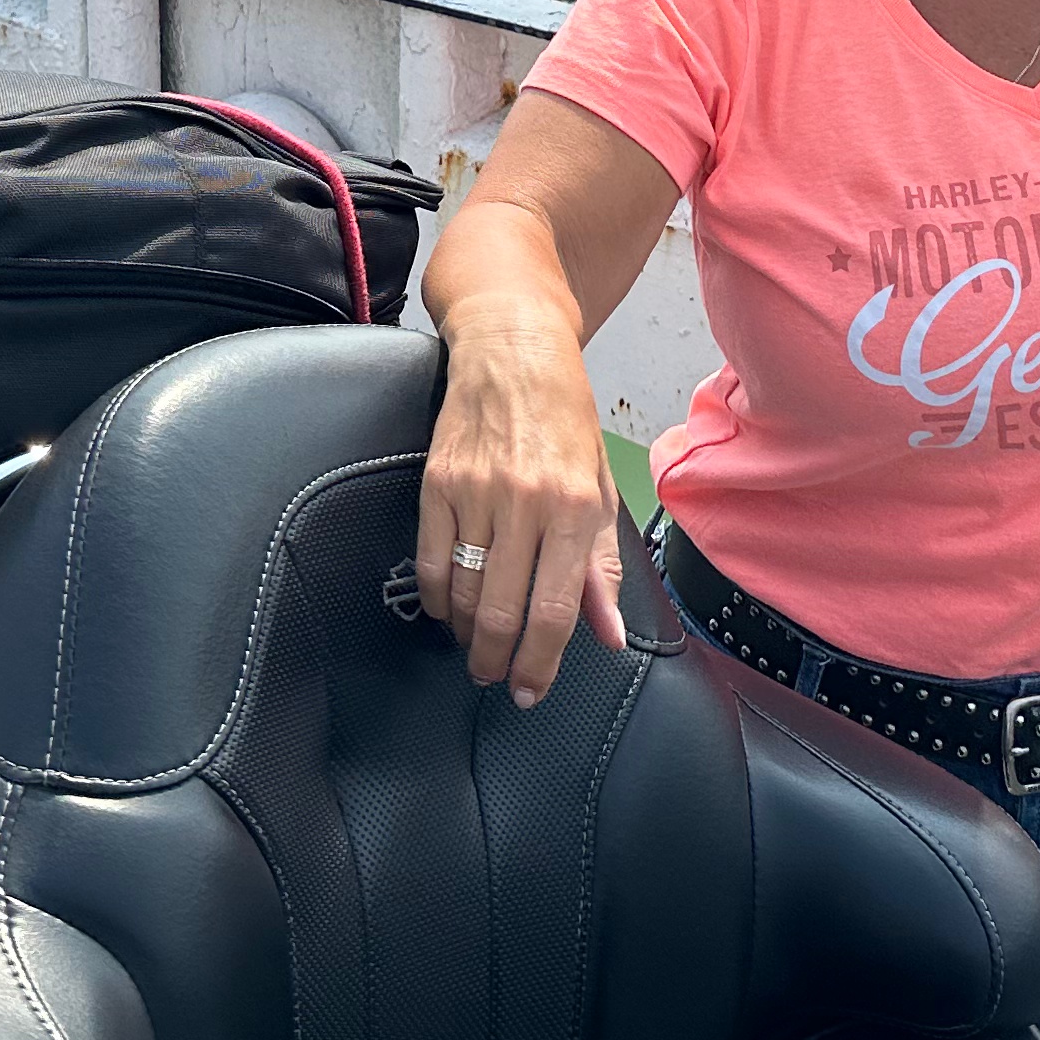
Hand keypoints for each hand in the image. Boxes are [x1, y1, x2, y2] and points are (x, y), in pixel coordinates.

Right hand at [415, 306, 631, 706]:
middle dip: (498, 662)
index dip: (541, 663)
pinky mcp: (436, 483)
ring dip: (468, 634)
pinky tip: (448, 609)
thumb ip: (602, 565)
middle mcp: (525, 502)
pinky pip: (431, 560)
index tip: (532, 690)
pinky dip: (438, 598)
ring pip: (464, 593)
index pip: (555, 609)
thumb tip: (607, 634)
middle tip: (497, 679)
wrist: (514, 348)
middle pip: (503, 612)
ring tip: (478, 647)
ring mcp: (475, 492)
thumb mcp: (600, 487)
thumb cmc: (565, 418)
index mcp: (573, 506)